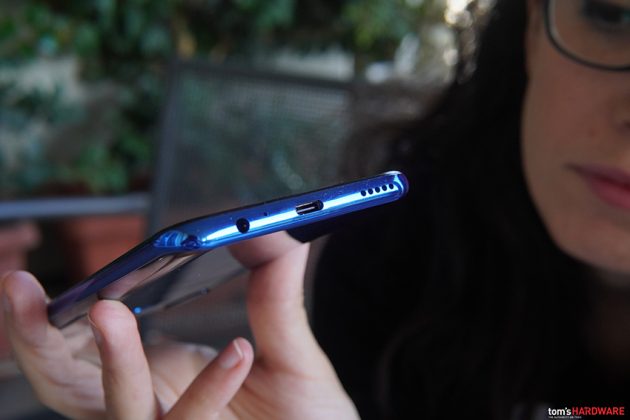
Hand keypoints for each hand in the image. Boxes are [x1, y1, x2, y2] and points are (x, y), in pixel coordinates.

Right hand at [1, 232, 358, 418]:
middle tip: (19, 287)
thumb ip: (275, 299)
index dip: (53, 320)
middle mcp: (155, 409)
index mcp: (161, 378)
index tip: (33, 280)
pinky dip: (207, 390)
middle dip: (38, 339)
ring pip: (118, 408)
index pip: (92, 350)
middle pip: (73, 383)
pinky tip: (240, 351)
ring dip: (109, 359)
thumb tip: (271, 231)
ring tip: (106, 309)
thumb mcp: (290, 356)